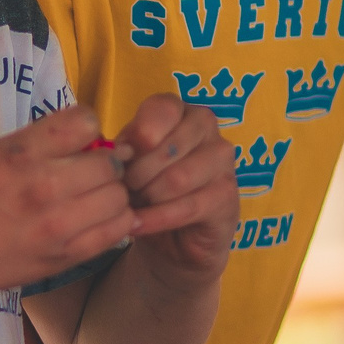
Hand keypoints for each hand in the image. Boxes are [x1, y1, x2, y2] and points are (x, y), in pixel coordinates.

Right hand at [0, 107, 134, 297]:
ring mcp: (57, 225)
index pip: (86, 122)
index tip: (75, 138)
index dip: (85, 126)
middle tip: (87, 171)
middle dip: (103, 161)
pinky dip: (115, 220)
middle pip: (109, 162)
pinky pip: (116, 231)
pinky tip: (98, 218)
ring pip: (118, 197)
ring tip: (91, 197)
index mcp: (19, 154)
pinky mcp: (65, 256)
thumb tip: (76, 142)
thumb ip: (32, 144)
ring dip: (109, 192)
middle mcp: (43, 187)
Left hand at [112, 92, 238, 280]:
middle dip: (135, 174)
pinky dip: (155, 219)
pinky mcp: (227, 196)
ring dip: (147, 197)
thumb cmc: (145, 186)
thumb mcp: (126, 162)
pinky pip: (187, 207)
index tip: (119, 158)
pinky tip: (136, 225)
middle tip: (122, 191)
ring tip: (131, 206)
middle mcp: (206, 128)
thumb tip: (116, 152)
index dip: (136, 136)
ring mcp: (223, 161)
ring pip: (177, 178)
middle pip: (166, 148)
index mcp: (180, 110)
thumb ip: (122, 150)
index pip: (162, 108)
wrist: (173, 235)